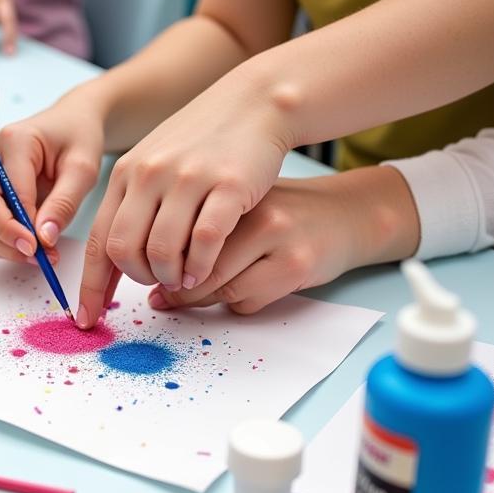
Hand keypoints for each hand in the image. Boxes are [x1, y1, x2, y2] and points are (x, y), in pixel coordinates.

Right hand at [0, 95, 105, 264]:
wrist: (68, 125)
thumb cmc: (77, 140)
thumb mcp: (84, 169)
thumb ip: (64, 203)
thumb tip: (44, 239)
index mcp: (14, 141)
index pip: (7, 192)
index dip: (20, 227)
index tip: (41, 250)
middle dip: (6, 240)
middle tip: (39, 258)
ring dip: (1, 247)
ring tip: (38, 255)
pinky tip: (27, 245)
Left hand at [76, 73, 293, 327]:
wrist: (253, 102)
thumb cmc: (202, 143)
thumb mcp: (153, 165)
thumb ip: (132, 206)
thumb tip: (114, 260)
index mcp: (126, 175)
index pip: (97, 240)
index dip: (90, 285)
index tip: (85, 317)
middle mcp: (149, 176)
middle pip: (123, 249)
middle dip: (138, 278)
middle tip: (158, 282)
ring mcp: (186, 179)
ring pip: (161, 250)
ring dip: (169, 276)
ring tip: (183, 278)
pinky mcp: (227, 184)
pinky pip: (204, 241)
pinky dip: (200, 266)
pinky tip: (203, 270)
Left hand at [145, 169, 420, 314]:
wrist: (346, 211)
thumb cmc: (280, 212)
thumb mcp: (237, 206)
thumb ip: (195, 228)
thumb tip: (150, 269)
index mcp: (224, 188)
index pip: (171, 235)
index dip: (152, 265)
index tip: (147, 280)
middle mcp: (248, 210)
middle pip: (191, 265)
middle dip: (176, 289)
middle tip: (165, 295)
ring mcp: (275, 237)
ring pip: (217, 287)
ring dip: (204, 299)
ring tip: (205, 291)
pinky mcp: (294, 264)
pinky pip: (246, 300)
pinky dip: (237, 304)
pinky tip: (246, 289)